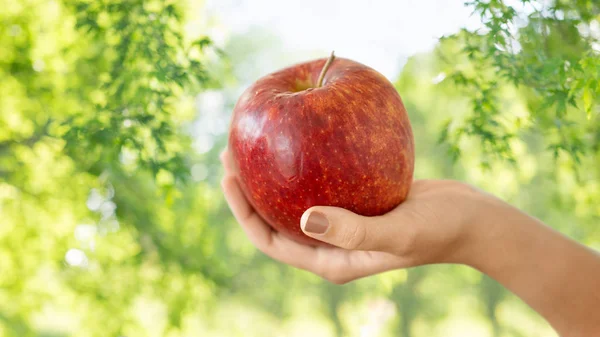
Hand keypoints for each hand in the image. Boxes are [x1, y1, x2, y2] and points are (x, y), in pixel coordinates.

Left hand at [220, 150, 498, 282]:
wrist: (472, 219)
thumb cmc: (440, 231)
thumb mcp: (397, 231)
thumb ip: (353, 230)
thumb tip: (304, 217)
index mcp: (331, 259)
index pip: (271, 240)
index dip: (243, 212)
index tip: (228, 176)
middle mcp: (332, 244)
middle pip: (275, 216)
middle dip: (250, 188)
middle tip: (232, 151)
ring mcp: (343, 223)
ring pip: (295, 197)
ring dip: (274, 173)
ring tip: (258, 140)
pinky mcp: (358, 202)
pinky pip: (322, 182)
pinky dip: (306, 164)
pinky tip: (302, 136)